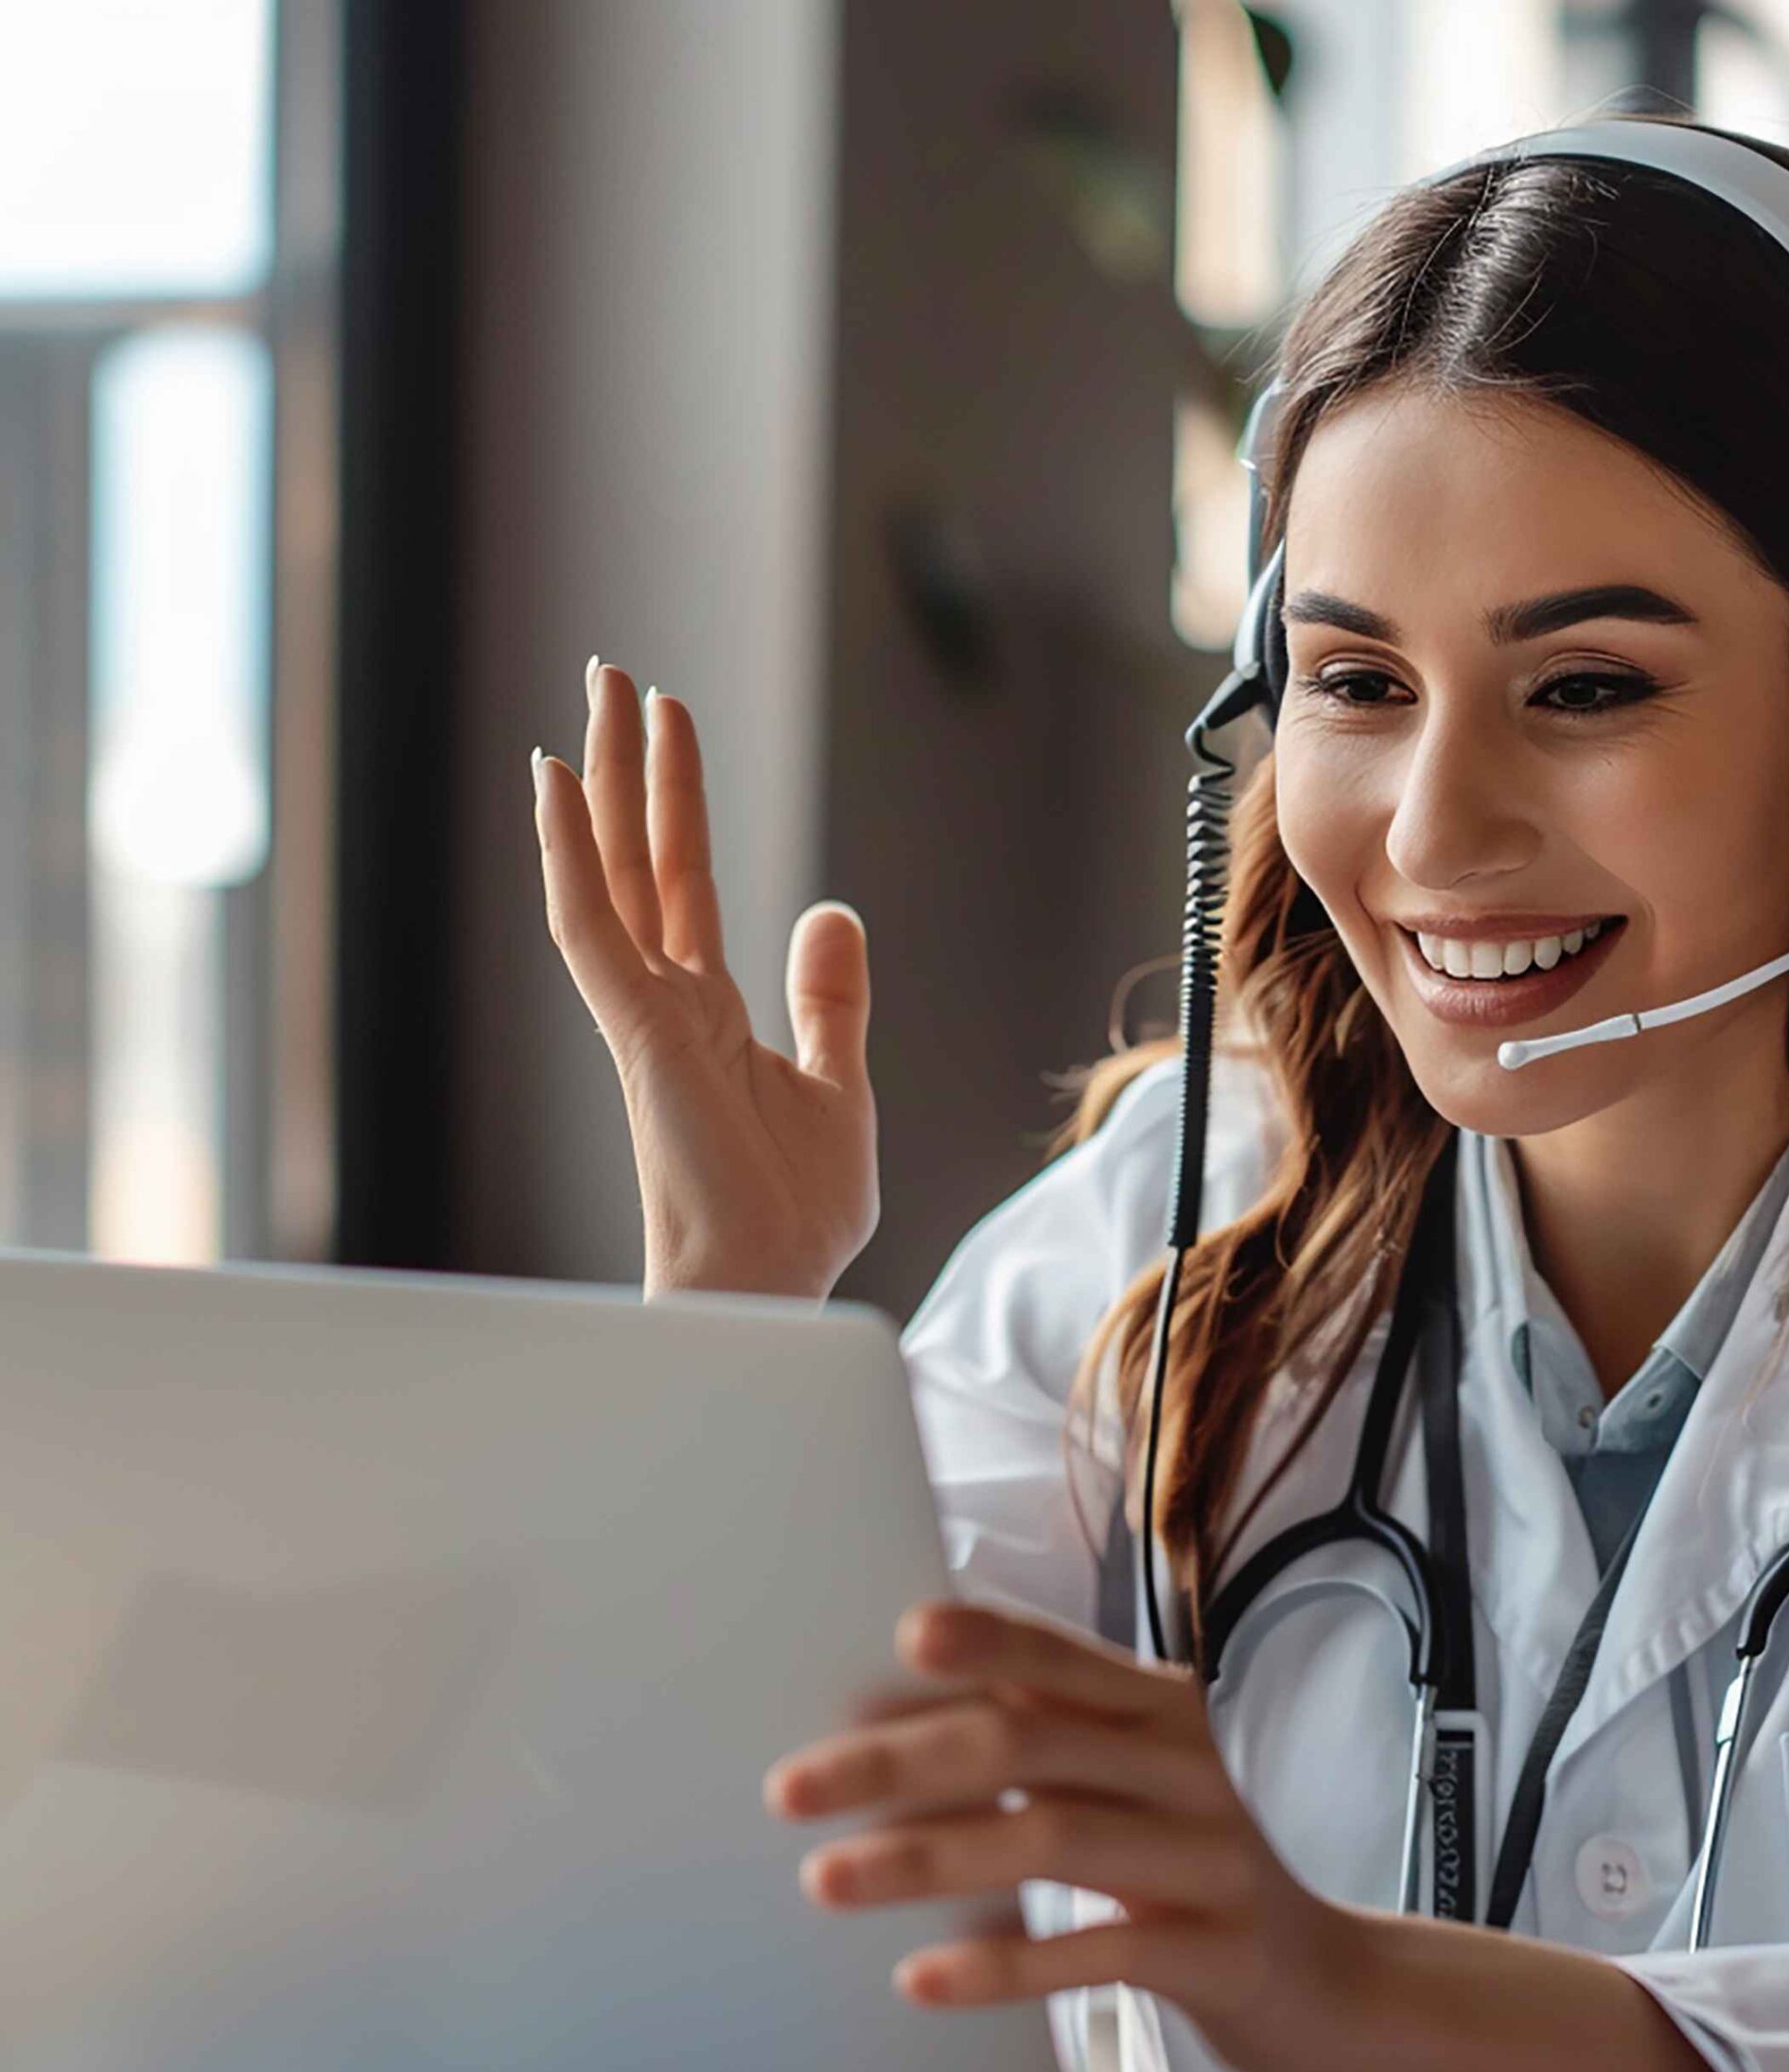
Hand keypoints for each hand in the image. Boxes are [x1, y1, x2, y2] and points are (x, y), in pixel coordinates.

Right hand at [533, 660, 877, 1300]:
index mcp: (706, 1009)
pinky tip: (553, 782)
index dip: (672, 801)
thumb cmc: (795, 1208)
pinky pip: (589, 927)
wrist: (770, 1282)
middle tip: (612, 674)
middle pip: (638, 856)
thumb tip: (833, 910)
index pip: (681, 881)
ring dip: (599, 780)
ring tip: (599, 691)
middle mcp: (664, 999)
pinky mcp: (637, 1031)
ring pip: (609, 870)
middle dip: (626, 764)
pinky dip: (567, 854)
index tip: (664, 724)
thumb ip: (828, 996)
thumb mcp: (837, 1080)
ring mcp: (643, 1012)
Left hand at [763, 1602, 1374, 2071]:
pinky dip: (1005, 1963)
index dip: (976, 1642)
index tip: (891, 1641)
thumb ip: (1036, 1747)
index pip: (1053, 1655)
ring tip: (827, 1880)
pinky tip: (924, 1977)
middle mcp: (1187, 1762)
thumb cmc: (1191, 1875)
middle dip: (900, 1760)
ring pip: (1053, 1836)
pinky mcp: (1218, 1949)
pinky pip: (1100, 1948)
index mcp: (1157, 1707)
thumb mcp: (1128, 1790)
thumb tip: (877, 1730)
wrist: (1329, 1987)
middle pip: (1030, 1737)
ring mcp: (1209, 1854)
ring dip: (928, 1858)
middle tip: (791, 1789)